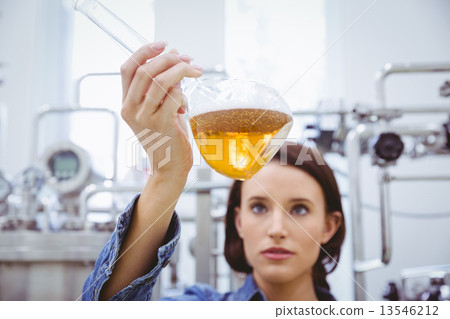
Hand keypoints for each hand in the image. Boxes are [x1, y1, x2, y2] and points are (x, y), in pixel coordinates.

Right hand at [120, 41, 202, 178]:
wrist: (169, 168)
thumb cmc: (167, 138)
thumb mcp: (159, 110)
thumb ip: (162, 88)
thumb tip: (175, 60)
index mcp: (127, 103)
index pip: (128, 68)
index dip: (144, 52)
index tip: (164, 44)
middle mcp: (130, 109)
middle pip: (145, 71)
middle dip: (169, 59)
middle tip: (187, 58)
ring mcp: (144, 117)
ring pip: (160, 81)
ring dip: (181, 71)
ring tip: (195, 70)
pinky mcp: (161, 124)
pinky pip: (173, 97)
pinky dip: (183, 95)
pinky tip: (185, 106)